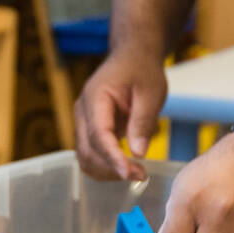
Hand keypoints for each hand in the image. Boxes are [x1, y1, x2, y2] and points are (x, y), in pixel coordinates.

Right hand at [74, 48, 167, 182]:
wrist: (132, 57)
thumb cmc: (142, 71)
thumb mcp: (151, 93)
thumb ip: (142, 122)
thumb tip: (137, 153)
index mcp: (96, 97)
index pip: (99, 134)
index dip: (112, 157)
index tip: (129, 173)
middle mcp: (82, 111)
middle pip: (87, 150)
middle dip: (111, 168)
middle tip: (142, 175)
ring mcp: (82, 121)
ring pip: (85, 157)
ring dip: (107, 171)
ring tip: (136, 173)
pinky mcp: (88, 129)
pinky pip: (90, 154)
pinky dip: (105, 166)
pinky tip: (126, 168)